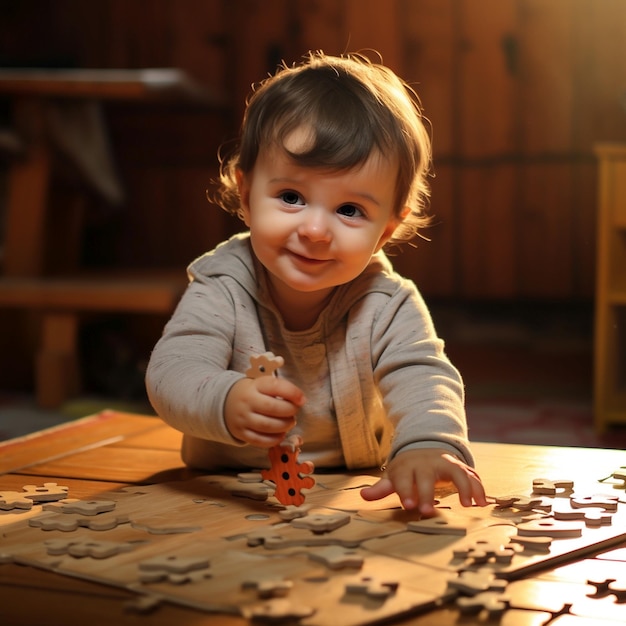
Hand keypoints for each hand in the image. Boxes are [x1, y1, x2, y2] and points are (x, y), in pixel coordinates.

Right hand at [224, 375, 305, 446]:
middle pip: (273, 408)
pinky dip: (274, 439)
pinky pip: (260, 440)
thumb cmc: (252, 393)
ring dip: (284, 426)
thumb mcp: (262, 384)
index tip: (302, 399)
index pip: (275, 386)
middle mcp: (247, 401)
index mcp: (255, 385)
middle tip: (294, 411)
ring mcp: (243, 418)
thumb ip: (279, 389)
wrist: (226, 403)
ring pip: (268, 426)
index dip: (292, 393)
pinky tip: (281, 433)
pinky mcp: (241, 433)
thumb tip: (300, 400)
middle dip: (290, 411)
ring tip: (289, 422)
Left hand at [360, 448, 486, 514]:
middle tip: (428, 512)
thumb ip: (381, 489)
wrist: (423, 449)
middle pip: (427, 477)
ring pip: (456, 472)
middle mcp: (427, 464)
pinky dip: (479, 487)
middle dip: (428, 493)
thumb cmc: (406, 471)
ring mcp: (445, 463)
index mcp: (408, 468)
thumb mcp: (393, 477)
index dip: (406, 491)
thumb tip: (363, 497)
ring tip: (468, 506)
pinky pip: (472, 475)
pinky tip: (483, 503)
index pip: (404, 479)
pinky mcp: (460, 467)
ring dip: (463, 487)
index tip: (408, 506)